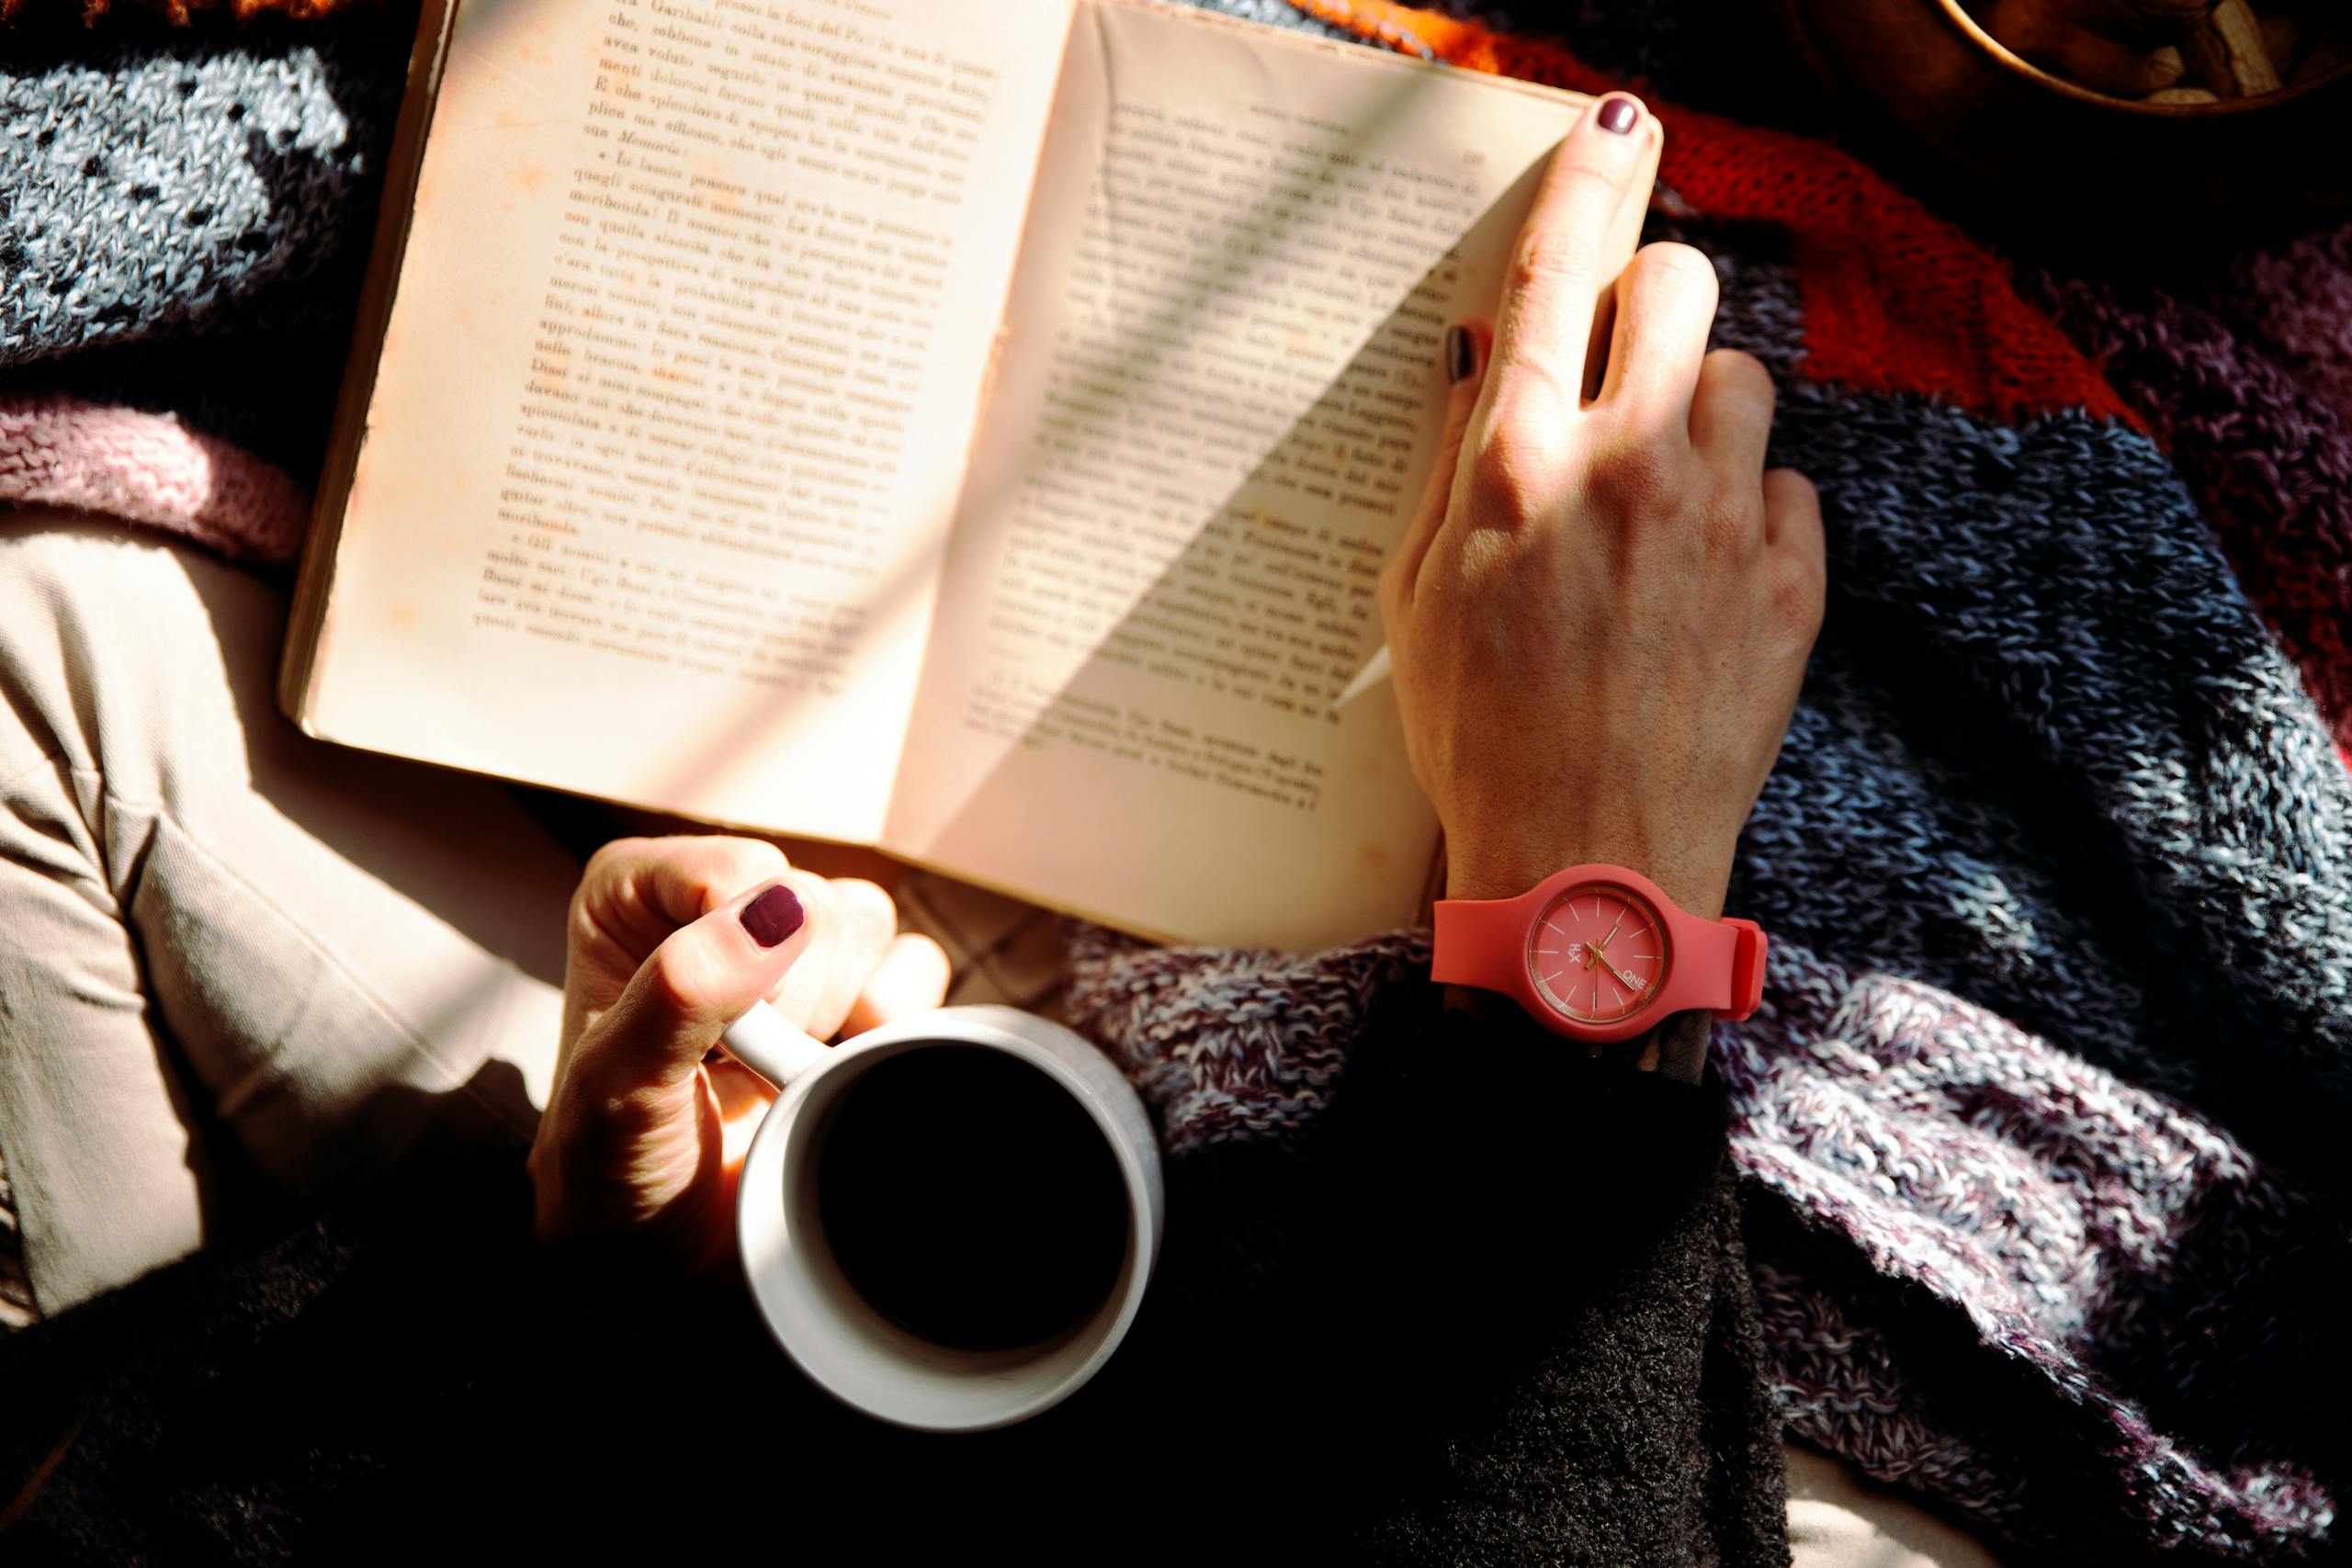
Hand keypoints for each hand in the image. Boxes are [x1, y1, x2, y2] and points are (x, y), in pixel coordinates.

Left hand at [526, 835, 949, 1275]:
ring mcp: (790, 949)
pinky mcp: (854, 990)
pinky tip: (837, 1071)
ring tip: (783, 1072)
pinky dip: (895, 1024)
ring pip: (867, 922)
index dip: (743, 956)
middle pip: (811, 899)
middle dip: (790, 1003)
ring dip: (839, 1015)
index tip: (715, 1038)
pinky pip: (918, 963)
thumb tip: (777, 909)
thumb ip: (678, 995)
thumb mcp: (616, 1094)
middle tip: (741, 1069)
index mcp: (632, 899)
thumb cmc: (613, 1177)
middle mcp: (712, 906)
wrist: (670, 1265)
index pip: (731, 872)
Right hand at [1379, 92, 1825, 921]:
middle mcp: (1628, 471)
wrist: (1587, 869)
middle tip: (1620, 358)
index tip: (1616, 124)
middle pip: (1679, 285)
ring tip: (1659, 493)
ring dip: (1699, 409)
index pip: (1559, 266)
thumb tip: (1490, 353)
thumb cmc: (1477, 739)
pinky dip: (1749, 509)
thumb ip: (1453, 459)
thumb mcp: (1414, 596)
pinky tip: (1703, 575)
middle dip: (1650, 297)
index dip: (1589, 173)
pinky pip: (1787, 486)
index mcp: (1517, 466)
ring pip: (1742, 377)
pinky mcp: (1792, 588)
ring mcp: (1721, 527)